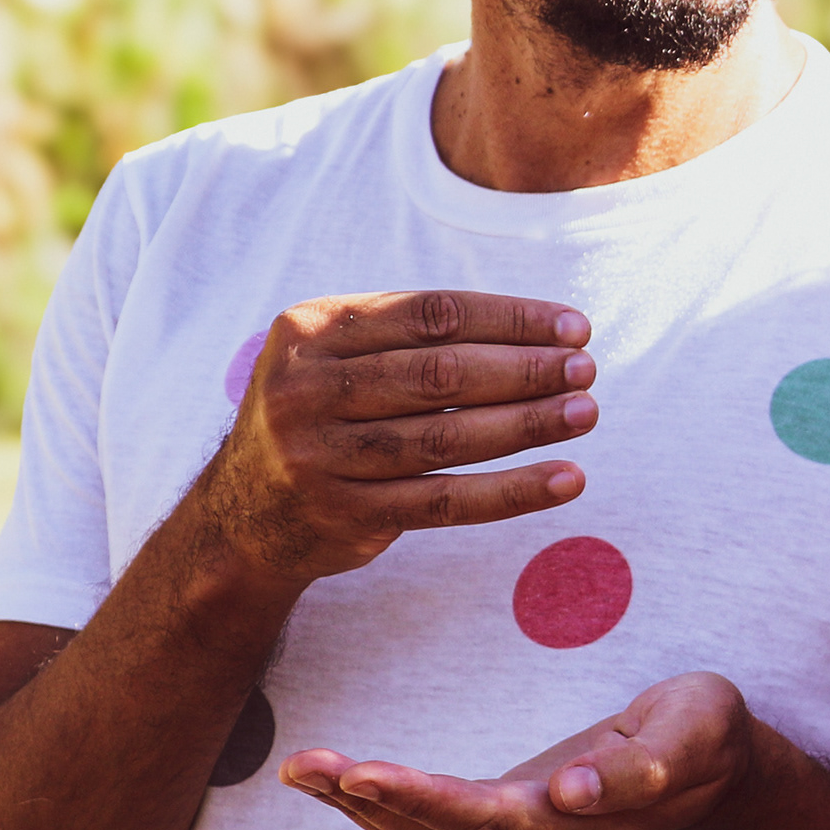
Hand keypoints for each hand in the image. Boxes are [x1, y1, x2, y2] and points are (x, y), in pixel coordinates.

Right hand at [211, 291, 597, 585]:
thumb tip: (540, 333)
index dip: (509, 319)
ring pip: (445, 437)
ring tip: (585, 412)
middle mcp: (305, 390)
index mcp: (310, 330)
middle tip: (586, 369)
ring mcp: (319, 456)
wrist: (242, 511)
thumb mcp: (338, 356)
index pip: (431, 315)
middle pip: (439, 374)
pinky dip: (511, 491)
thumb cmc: (322, 413)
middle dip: (524, 369)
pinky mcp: (344, 514)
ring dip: (526, 424)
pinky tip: (565, 479)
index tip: (573, 327)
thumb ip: (412, 336)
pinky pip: (444, 501)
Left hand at [282, 670, 758, 829]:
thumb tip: (570, 793)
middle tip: (305, 766)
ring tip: (303, 769)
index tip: (364, 774)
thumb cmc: (705, 737)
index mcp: (583, 826)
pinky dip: (386, 805)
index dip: (425, 801)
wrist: (722, 773)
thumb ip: (644, 764)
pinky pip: (439, 825)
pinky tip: (341, 782)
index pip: (490, 819)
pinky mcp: (515, 827)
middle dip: (369, 802)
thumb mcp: (695, 730)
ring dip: (363, 807)